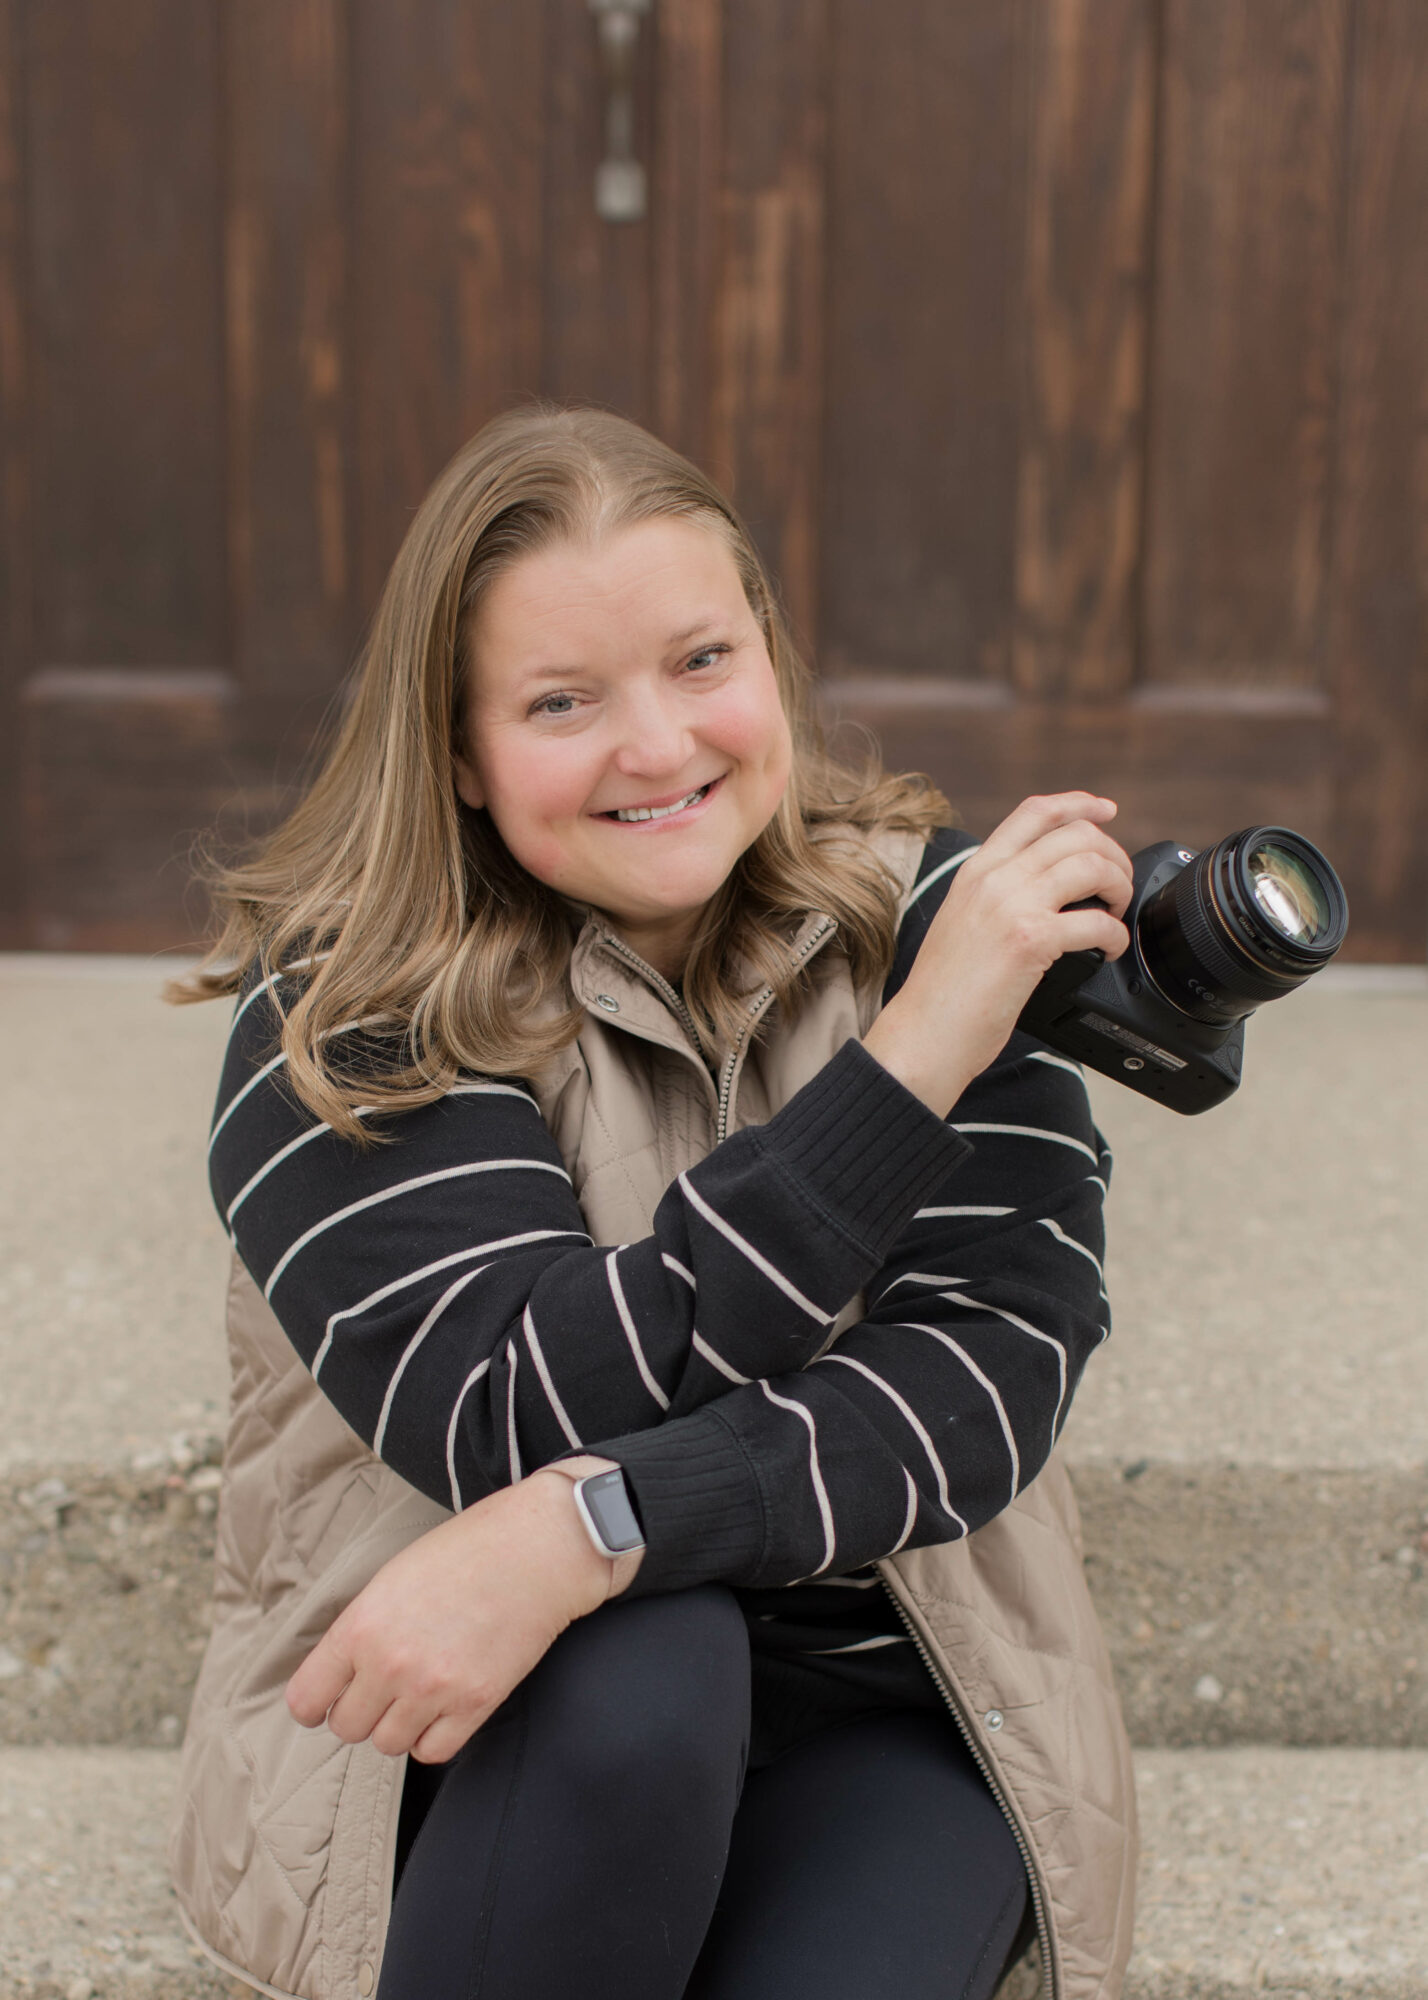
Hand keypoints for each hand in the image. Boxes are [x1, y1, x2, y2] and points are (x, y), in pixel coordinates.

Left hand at [285, 1463, 628, 1763]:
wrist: (536, 1549)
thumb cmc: (466, 1550)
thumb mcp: (393, 1577)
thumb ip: (362, 1627)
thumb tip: (341, 1670)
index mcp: (361, 1625)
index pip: (306, 1699)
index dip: (314, 1702)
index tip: (327, 1700)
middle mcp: (389, 1664)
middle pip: (346, 1727)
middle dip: (360, 1712)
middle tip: (382, 1690)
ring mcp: (433, 1688)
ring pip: (387, 1744)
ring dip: (398, 1725)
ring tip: (417, 1695)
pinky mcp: (475, 1704)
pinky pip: (432, 1751)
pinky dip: (432, 1737)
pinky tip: (443, 1709)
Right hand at [863, 792, 1132, 1116]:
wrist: (923, 1033)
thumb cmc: (943, 994)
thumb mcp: (962, 922)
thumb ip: (997, 897)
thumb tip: (1048, 891)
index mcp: (976, 871)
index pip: (1034, 812)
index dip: (1079, 804)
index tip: (1106, 811)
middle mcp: (993, 879)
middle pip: (1074, 834)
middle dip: (1113, 855)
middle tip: (1119, 886)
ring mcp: (1011, 905)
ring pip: (1091, 865)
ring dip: (1119, 887)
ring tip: (1116, 914)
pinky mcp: (1030, 940)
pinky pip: (1096, 920)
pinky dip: (1116, 935)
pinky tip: (1109, 950)